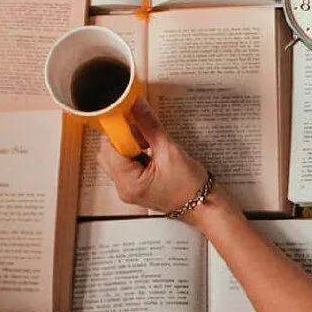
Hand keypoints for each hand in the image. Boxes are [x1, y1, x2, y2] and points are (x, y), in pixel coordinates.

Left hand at [96, 99, 208, 218]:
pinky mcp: (135, 184)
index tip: (127, 115)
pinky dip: (135, 152)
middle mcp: (124, 188)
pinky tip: (150, 150)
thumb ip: (150, 126)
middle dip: (122, 136)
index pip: (109, 149)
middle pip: (108, 153)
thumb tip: (138, 107)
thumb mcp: (170, 151)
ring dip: (129, 143)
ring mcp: (128, 187)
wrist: (203, 204)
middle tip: (140, 128)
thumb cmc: (190, 187)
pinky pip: (126, 163)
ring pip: (116, 157)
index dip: (118, 130)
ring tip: (149, 141)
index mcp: (129, 183)